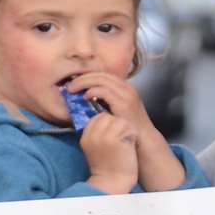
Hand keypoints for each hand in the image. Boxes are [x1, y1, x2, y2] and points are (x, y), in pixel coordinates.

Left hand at [71, 70, 187, 189]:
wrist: (144, 140)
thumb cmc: (127, 129)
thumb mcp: (115, 111)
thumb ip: (104, 102)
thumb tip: (86, 97)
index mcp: (125, 88)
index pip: (104, 75)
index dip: (88, 76)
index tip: (75, 81)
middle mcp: (127, 88)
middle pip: (101, 74)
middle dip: (83, 77)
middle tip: (70, 84)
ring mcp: (126, 94)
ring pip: (101, 79)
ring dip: (84, 82)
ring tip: (72, 89)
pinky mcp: (123, 102)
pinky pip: (103, 91)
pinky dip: (92, 91)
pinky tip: (84, 97)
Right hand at [78, 113, 138, 193]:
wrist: (112, 182)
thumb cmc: (109, 167)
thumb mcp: (96, 148)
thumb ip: (98, 134)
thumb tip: (109, 119)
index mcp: (86, 136)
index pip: (97, 117)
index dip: (109, 122)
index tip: (115, 133)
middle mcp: (92, 135)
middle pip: (107, 116)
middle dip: (117, 124)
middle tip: (122, 138)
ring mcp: (102, 136)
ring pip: (118, 119)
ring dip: (126, 129)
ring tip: (126, 142)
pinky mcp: (114, 138)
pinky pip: (127, 126)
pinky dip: (132, 133)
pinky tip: (130, 144)